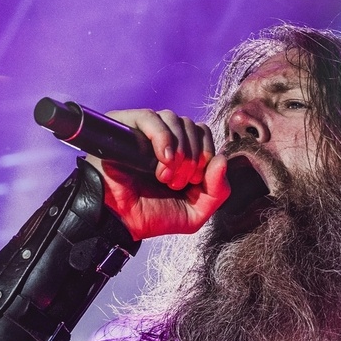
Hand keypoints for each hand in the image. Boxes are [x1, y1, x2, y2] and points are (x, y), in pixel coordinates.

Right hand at [85, 109, 230, 239]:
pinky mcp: (124, 127)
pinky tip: (162, 159)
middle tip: (176, 183)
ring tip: (164, 176)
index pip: (203, 133)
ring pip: (174, 119)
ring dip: (179, 151)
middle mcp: (163, 139)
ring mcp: (143, 132)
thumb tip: (222, 160)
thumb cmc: (150, 217)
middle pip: (192, 126)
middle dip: (193, 158)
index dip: (205, 154)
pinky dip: (163, 138)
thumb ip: (217, 191)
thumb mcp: (194, 213)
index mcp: (181, 153)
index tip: (194, 182)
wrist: (118, 222)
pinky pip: (151, 117)